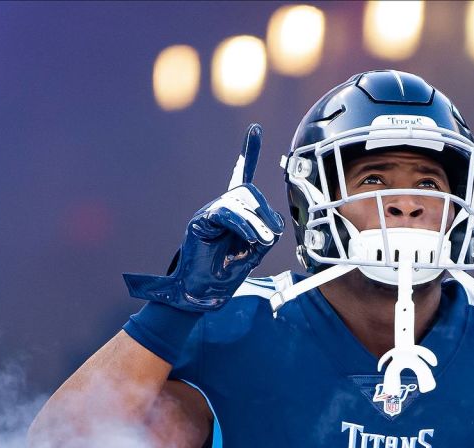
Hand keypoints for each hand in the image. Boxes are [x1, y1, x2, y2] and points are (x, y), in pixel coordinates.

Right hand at [124, 124, 283, 311]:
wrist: (203, 293)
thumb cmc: (226, 274)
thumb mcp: (255, 252)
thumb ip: (266, 234)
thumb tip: (273, 226)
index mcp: (235, 213)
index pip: (242, 176)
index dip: (248, 152)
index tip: (255, 129)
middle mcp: (221, 208)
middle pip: (249, 192)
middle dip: (265, 212)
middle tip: (271, 236)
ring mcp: (209, 213)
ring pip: (239, 202)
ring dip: (256, 223)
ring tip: (261, 242)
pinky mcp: (200, 221)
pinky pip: (226, 213)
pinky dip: (243, 225)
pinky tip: (252, 239)